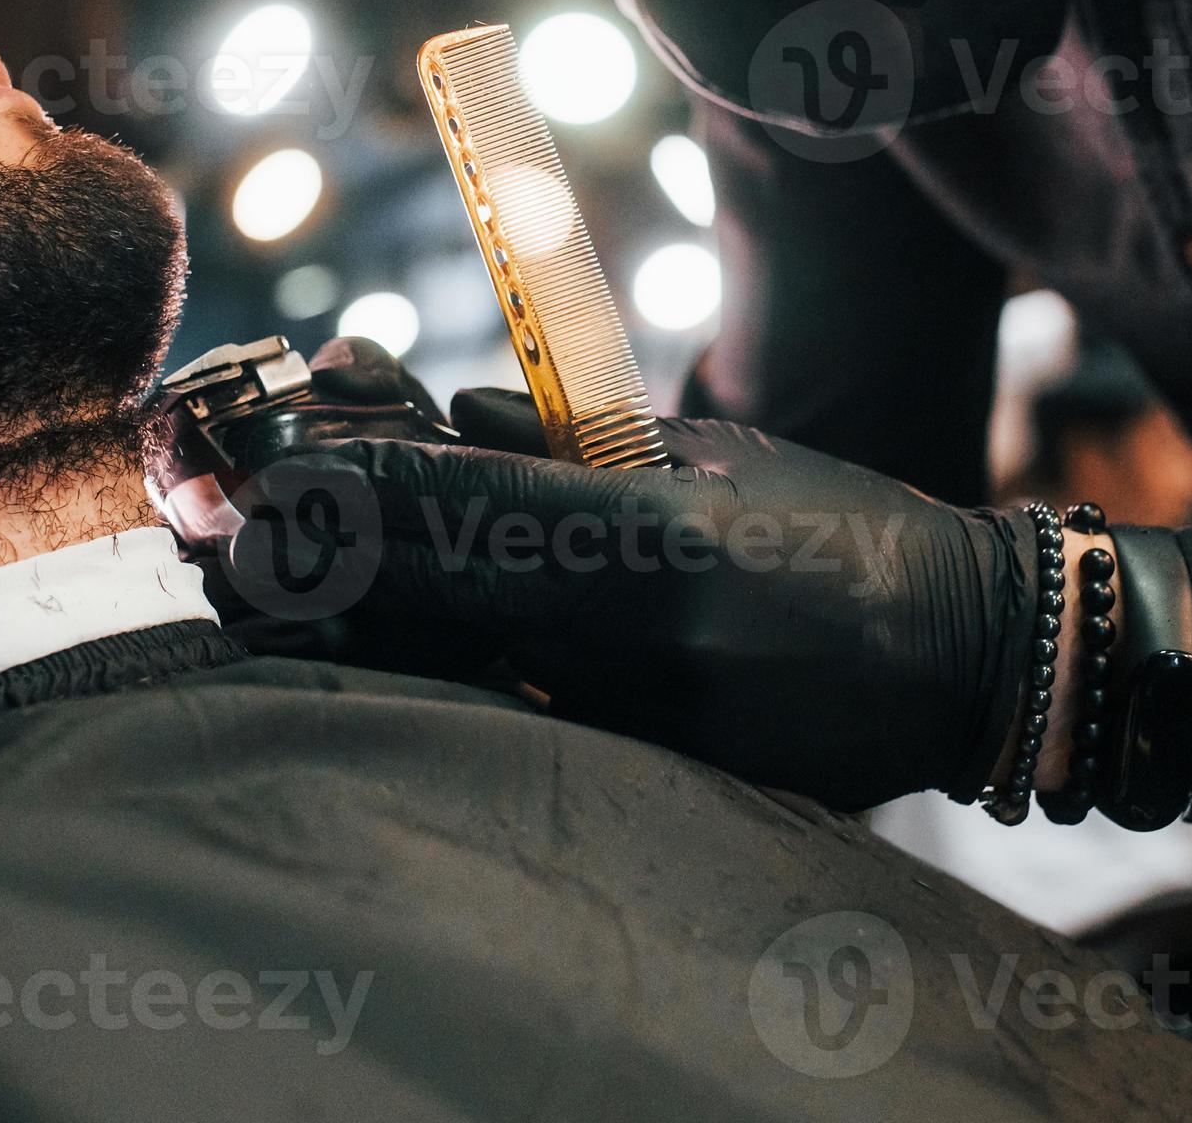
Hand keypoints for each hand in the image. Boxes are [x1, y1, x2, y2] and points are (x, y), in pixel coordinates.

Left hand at [266, 390, 1037, 809]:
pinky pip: (521, 723)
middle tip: (229, 538)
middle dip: (322, 567)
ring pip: (459, 675)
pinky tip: (383, 655)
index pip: (472, 507)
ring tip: (267, 594)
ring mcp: (639, 718)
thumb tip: (461, 417)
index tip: (277, 464)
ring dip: (358, 632)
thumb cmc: (836, 531)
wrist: (962, 656)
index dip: (361, 486)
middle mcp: (633, 634)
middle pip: (434, 602)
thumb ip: (581, 446)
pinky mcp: (654, 773)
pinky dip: (445, 684)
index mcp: (654, 533)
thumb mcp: (716, 457)